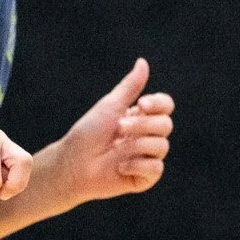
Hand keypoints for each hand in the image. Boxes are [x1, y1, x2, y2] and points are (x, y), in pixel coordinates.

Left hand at [57, 58, 172, 202]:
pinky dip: (138, 165)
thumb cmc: (88, 133)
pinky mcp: (144, 178)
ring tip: (116, 148)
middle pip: (166, 125)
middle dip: (143, 125)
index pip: (166, 107)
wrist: (73, 163)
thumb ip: (130, 86)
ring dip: (137, 145)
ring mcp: (146, 157)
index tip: (141, 104)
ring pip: (162, 147)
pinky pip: (156, 169)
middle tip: (120, 127)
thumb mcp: (111, 106)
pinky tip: (120, 167)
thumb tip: (142, 62)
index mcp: (141, 118)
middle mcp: (146, 136)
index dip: (159, 104)